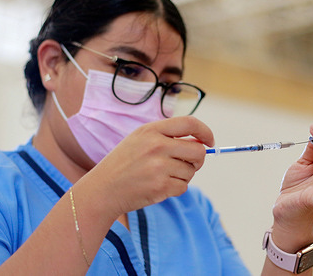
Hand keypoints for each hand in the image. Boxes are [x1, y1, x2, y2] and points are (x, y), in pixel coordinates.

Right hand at [86, 116, 214, 216]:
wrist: (103, 189)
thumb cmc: (124, 164)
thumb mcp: (140, 140)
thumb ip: (167, 137)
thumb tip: (201, 143)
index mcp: (151, 130)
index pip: (189, 123)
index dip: (205, 132)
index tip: (210, 141)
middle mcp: (156, 146)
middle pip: (198, 151)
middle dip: (198, 159)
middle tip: (189, 164)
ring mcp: (159, 167)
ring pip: (191, 171)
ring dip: (183, 176)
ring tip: (162, 176)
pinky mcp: (160, 186)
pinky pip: (184, 187)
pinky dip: (176, 188)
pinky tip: (159, 186)